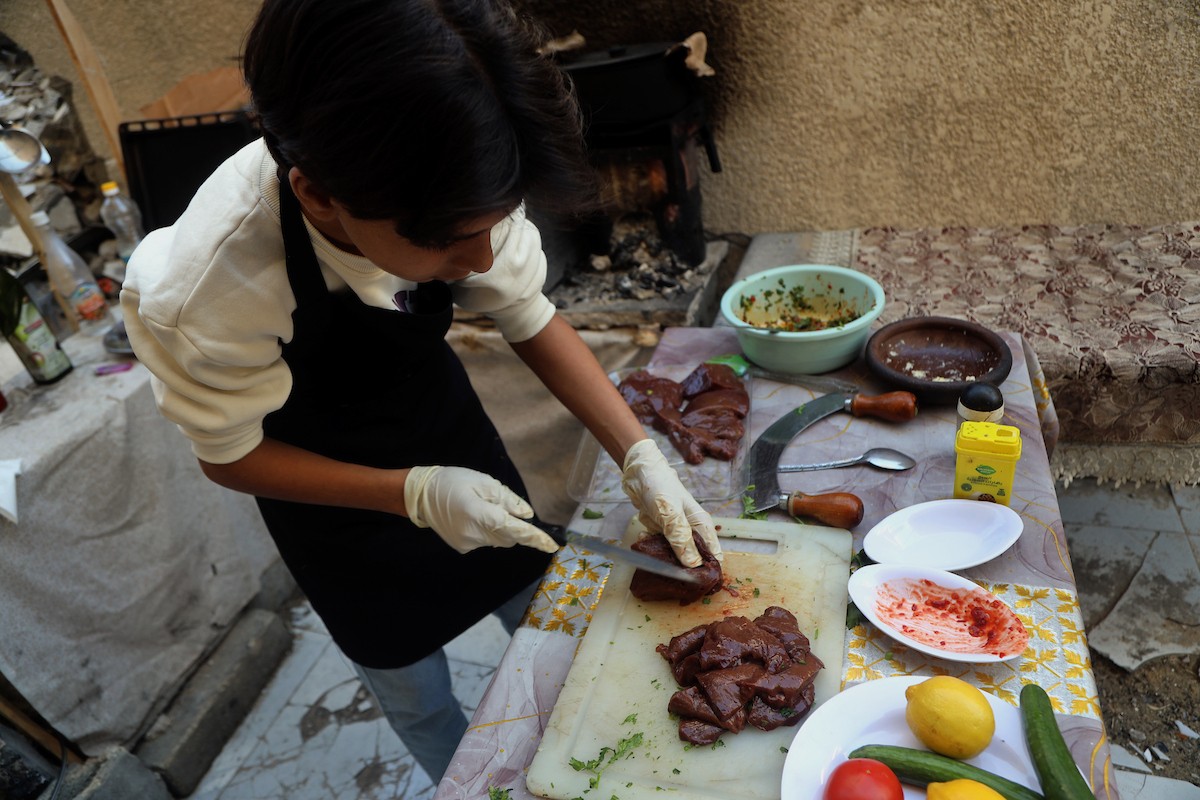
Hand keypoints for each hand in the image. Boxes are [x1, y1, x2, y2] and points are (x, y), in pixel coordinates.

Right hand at [404, 465, 558, 553]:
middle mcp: (475, 534)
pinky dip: (486, 530)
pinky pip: (485, 540)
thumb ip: (507, 500)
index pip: (515, 530)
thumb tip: (527, 515)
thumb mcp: (483, 482)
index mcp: (480, 514)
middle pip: (509, 536)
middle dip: (513, 526)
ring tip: (480, 507)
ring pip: (497, 539)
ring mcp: (468, 543)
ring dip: (499, 527)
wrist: (420, 494)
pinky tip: (471, 516)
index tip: (551, 545)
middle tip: (499, 505)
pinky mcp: (462, 547)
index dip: (535, 537)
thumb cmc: (452, 481)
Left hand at [620, 439, 720, 566]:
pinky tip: (643, 539)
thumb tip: (693, 565)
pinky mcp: (662, 530)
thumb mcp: (671, 514)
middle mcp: (692, 530)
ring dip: (662, 556)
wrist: (639, 472)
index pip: (713, 555)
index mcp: (702, 525)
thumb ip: (681, 539)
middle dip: (681, 567)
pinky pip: (659, 546)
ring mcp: (676, 531)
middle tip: (667, 571)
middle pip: (694, 558)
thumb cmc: (660, 487)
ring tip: (651, 552)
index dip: (707, 571)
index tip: (694, 582)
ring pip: (675, 554)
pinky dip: (651, 546)